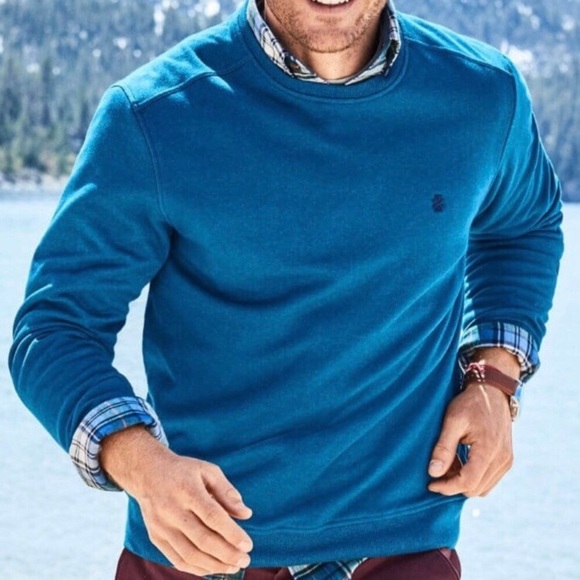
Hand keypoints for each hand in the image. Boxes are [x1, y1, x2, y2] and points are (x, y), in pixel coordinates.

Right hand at [101, 426, 252, 574]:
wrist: (147, 473)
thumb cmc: (184, 471)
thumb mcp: (208, 471)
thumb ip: (227, 492)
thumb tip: (246, 514)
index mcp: (188, 490)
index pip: (213, 516)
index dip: (231, 533)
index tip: (248, 545)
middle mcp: (173, 510)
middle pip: (202, 539)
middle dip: (227, 554)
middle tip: (245, 560)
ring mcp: (162, 526)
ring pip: (190, 554)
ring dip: (214, 565)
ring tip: (233, 567)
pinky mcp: (155, 537)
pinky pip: (177, 559)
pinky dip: (196, 568)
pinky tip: (213, 568)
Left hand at [427, 381, 513, 496]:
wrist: (492, 392)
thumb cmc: (470, 403)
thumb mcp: (452, 420)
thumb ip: (444, 447)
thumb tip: (433, 473)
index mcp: (489, 450)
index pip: (468, 482)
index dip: (447, 487)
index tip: (430, 483)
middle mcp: (502, 460)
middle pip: (475, 489)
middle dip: (453, 485)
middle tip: (436, 471)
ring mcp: (507, 461)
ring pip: (482, 488)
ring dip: (463, 482)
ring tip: (447, 464)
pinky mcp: (507, 460)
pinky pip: (489, 480)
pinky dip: (473, 477)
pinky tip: (459, 462)